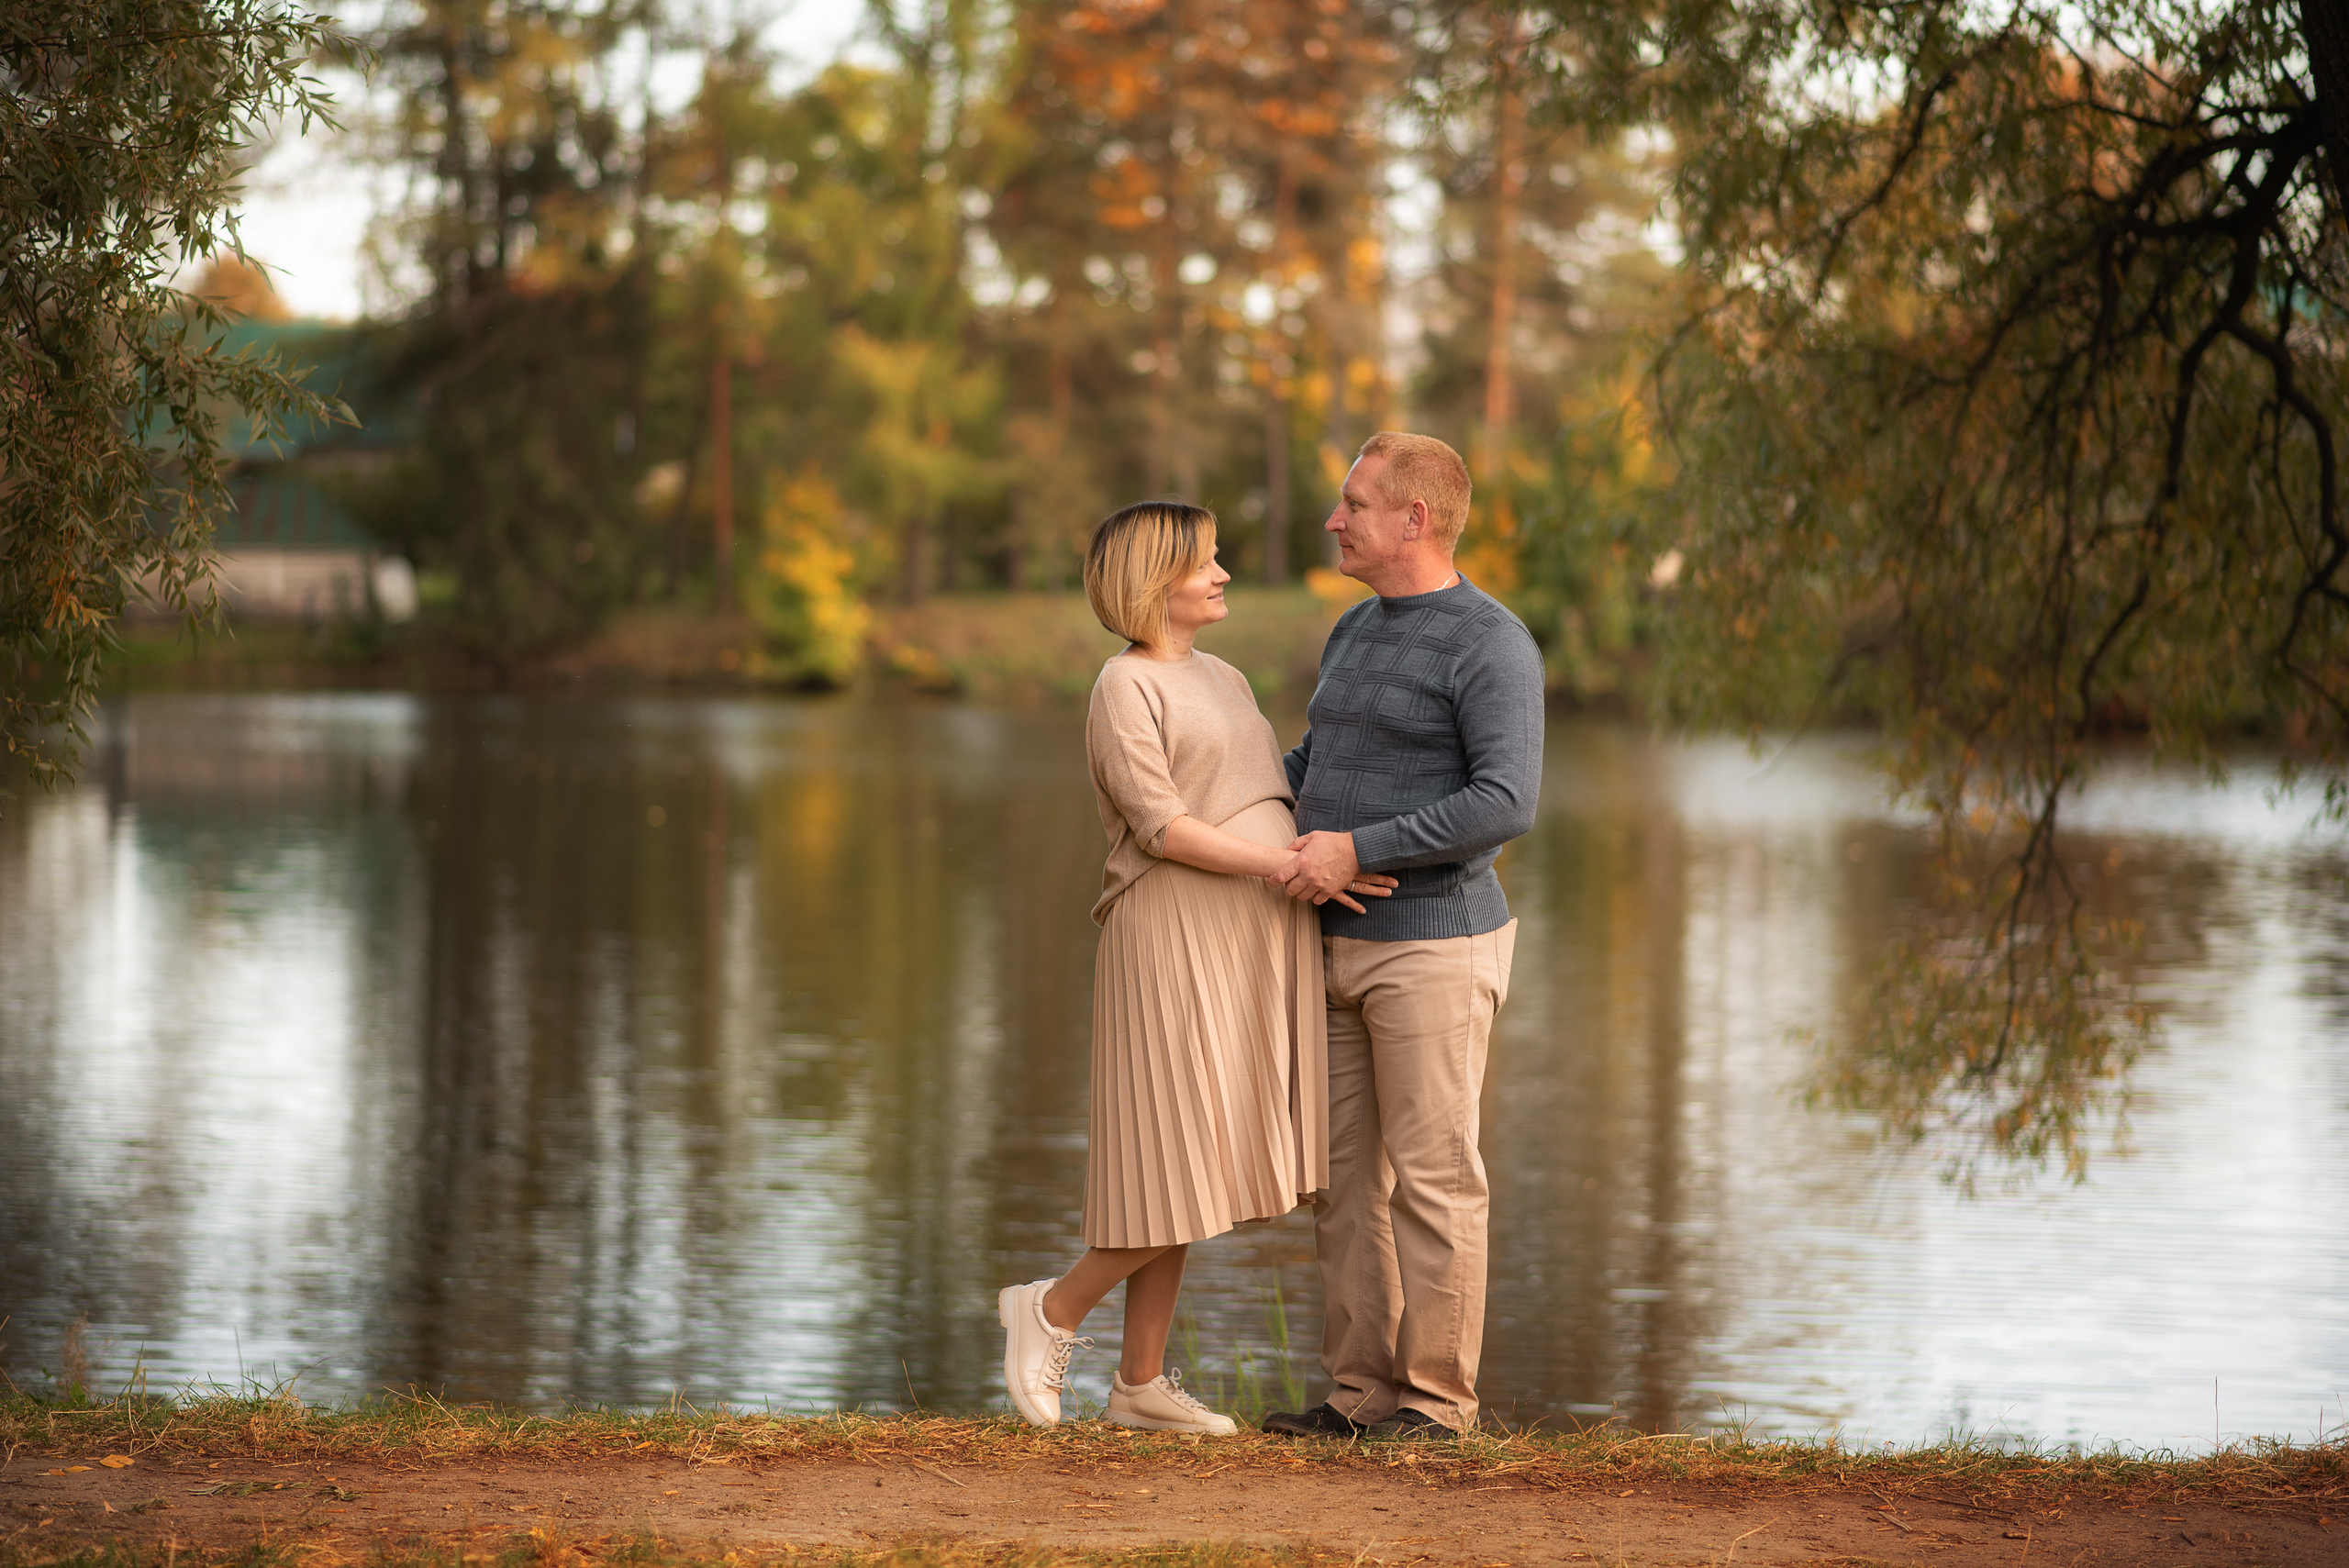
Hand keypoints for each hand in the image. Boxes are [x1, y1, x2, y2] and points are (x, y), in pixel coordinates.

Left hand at [1268, 831, 1393, 912]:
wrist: (1355, 851)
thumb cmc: (1333, 842)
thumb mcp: (1312, 837)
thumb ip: (1296, 844)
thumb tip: (1286, 850)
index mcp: (1301, 861)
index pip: (1280, 876)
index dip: (1273, 881)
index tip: (1271, 882)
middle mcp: (1308, 875)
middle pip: (1290, 890)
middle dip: (1289, 887)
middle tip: (1292, 883)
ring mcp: (1319, 884)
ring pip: (1302, 897)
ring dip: (1302, 892)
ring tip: (1305, 886)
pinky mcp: (1329, 891)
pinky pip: (1316, 901)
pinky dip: (1315, 897)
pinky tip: (1316, 891)